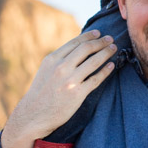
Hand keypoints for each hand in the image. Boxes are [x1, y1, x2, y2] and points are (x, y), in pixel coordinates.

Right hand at [1, 30, 115, 147]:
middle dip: (101, 42)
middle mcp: (61, 67)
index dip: (89, 36)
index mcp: (53, 59)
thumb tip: (79, 47)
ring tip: (113, 48)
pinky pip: (96, 79)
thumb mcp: (46, 69)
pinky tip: (111, 65)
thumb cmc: (41, 91)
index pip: (75, 42)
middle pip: (86, 49)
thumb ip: (60, 58)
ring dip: (106, 53)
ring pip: (93, 62)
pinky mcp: (77, 94)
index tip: (99, 33)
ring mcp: (70, 80)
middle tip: (111, 39)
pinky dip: (105, 71)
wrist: (34, 114)